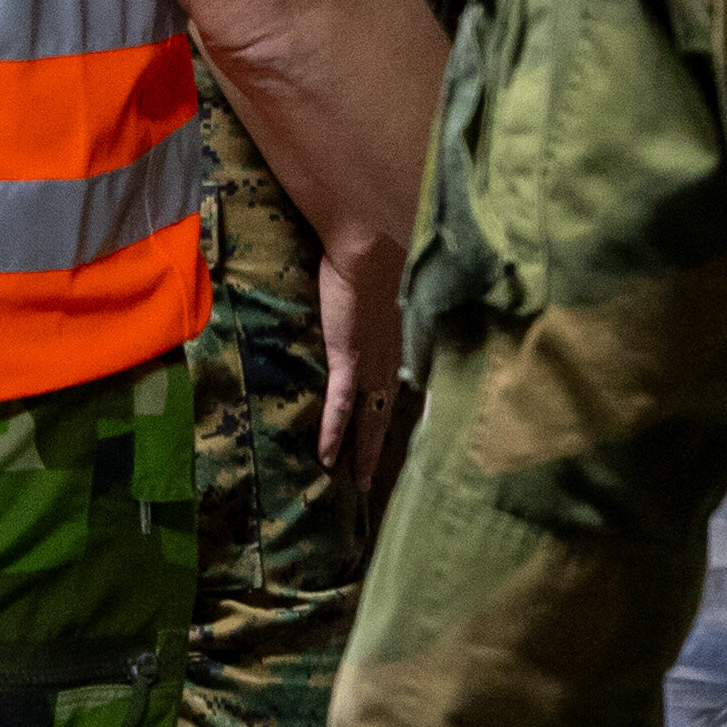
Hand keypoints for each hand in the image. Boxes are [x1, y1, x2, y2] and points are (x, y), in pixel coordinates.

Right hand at [310, 269, 411, 494]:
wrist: (369, 244)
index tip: (382, 438)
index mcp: (401, 345)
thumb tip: (372, 307)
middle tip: (368, 479)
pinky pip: (341, 406)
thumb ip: (380, 306)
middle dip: (377, 449)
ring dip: (362, 453)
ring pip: (370, 420)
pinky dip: (333, 433)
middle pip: (385, 415)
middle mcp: (393, 361)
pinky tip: (325, 457)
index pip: (395, 389)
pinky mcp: (349, 360)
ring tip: (357, 481)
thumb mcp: (383, 289)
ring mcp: (372, 364)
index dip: (387, 416)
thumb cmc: (375, 256)